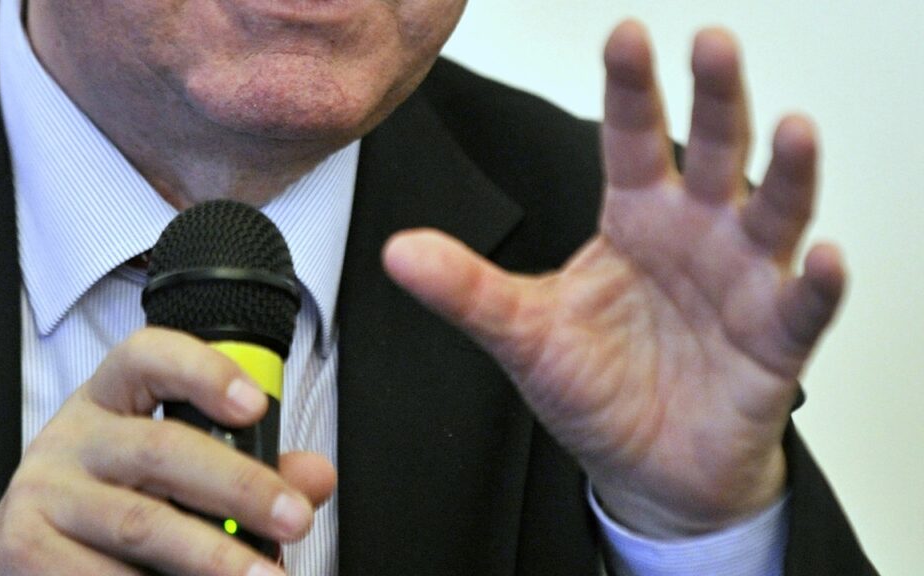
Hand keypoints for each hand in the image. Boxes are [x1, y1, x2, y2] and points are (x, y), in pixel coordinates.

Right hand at [0, 328, 335, 574]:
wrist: (22, 557)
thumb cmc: (113, 503)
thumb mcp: (170, 473)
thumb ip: (246, 470)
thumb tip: (315, 477)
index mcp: (111, 400)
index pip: (149, 356)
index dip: (203, 372)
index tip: (256, 404)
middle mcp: (72, 438)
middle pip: (161, 448)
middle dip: (240, 487)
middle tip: (296, 519)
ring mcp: (44, 494)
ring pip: (142, 523)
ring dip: (213, 556)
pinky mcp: (26, 549)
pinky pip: (105, 573)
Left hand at [382, 21, 843, 536]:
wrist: (646, 467)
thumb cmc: (596, 388)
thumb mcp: (525, 332)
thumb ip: (468, 289)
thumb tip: (398, 252)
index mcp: (636, 219)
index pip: (630, 139)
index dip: (628, 89)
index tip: (624, 36)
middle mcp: (696, 235)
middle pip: (712, 154)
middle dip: (715, 100)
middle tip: (711, 46)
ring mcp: (742, 283)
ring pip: (772, 214)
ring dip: (785, 174)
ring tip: (792, 130)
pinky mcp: (775, 341)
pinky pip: (802, 307)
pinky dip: (816, 285)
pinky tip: (820, 259)